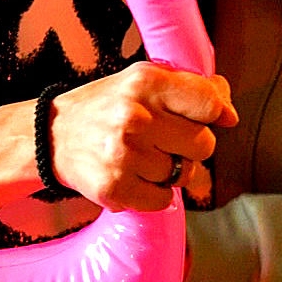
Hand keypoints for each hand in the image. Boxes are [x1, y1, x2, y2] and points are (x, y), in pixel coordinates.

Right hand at [50, 63, 237, 212]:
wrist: (52, 135)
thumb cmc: (108, 105)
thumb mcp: (144, 80)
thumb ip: (192, 88)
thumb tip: (229, 113)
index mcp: (146, 82)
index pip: (209, 103)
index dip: (215, 114)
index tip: (208, 118)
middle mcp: (135, 117)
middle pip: (203, 144)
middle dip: (191, 146)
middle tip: (165, 139)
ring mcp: (124, 155)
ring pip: (184, 175)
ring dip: (170, 171)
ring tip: (144, 157)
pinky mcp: (114, 188)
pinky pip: (162, 201)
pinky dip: (154, 194)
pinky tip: (134, 176)